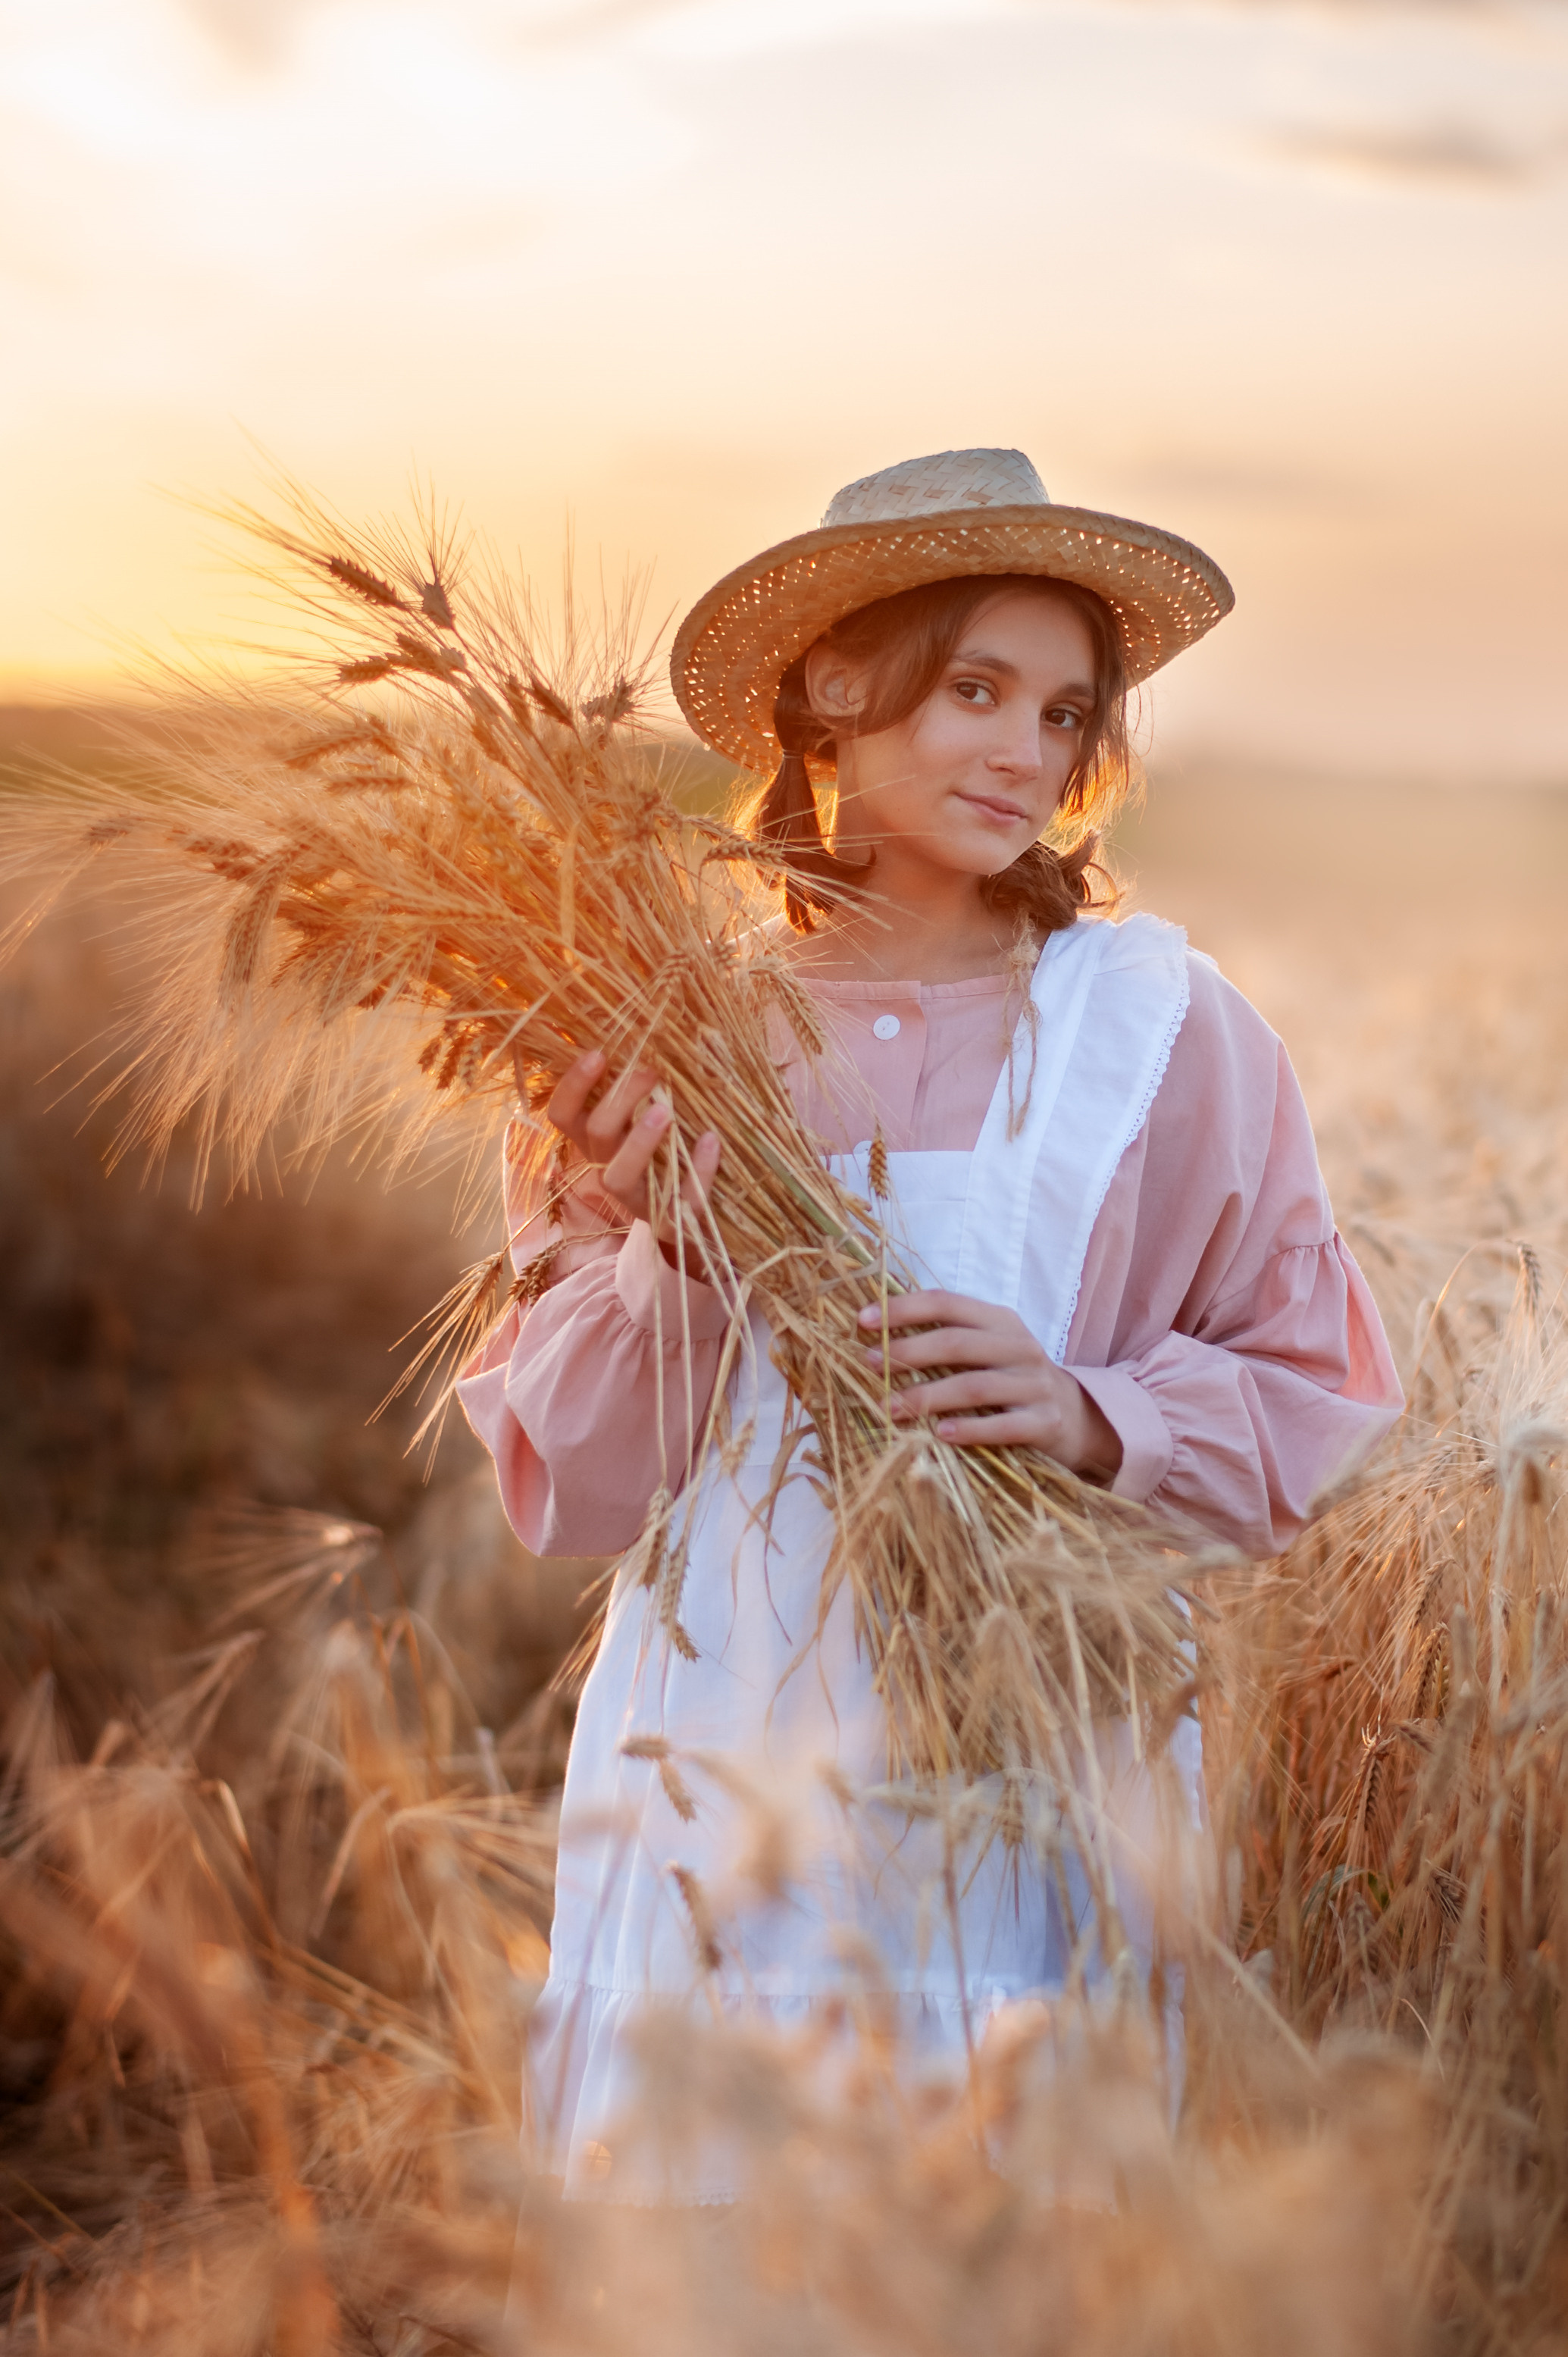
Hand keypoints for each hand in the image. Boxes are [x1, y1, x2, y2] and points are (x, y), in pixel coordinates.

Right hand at [539, 1049, 720, 1273]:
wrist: (684, 1218)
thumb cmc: (659, 1154)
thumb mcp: (641, 1121)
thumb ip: (635, 1091)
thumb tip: (650, 1038)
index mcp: (594, 1142)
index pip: (562, 1115)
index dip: (573, 1086)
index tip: (598, 1054)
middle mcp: (606, 1168)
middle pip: (597, 1133)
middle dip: (621, 1099)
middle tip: (651, 1072)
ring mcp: (635, 1199)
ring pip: (619, 1175)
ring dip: (640, 1141)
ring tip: (666, 1112)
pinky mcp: (668, 1219)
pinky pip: (680, 1199)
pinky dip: (699, 1170)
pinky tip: (712, 1140)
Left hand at [857, 1290, 1121, 1481]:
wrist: (1076, 1418)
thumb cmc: (1012, 1380)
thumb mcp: (988, 1349)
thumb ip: (946, 1338)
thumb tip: (876, 1337)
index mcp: (1000, 1321)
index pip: (946, 1303)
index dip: (903, 1309)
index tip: (862, 1321)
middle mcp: (1019, 1347)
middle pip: (956, 1343)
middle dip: (908, 1352)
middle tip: (869, 1365)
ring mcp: (1034, 1385)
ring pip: (974, 1386)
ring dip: (927, 1397)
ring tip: (890, 1408)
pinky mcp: (1044, 1422)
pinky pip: (1003, 1425)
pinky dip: (970, 1429)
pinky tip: (940, 1434)